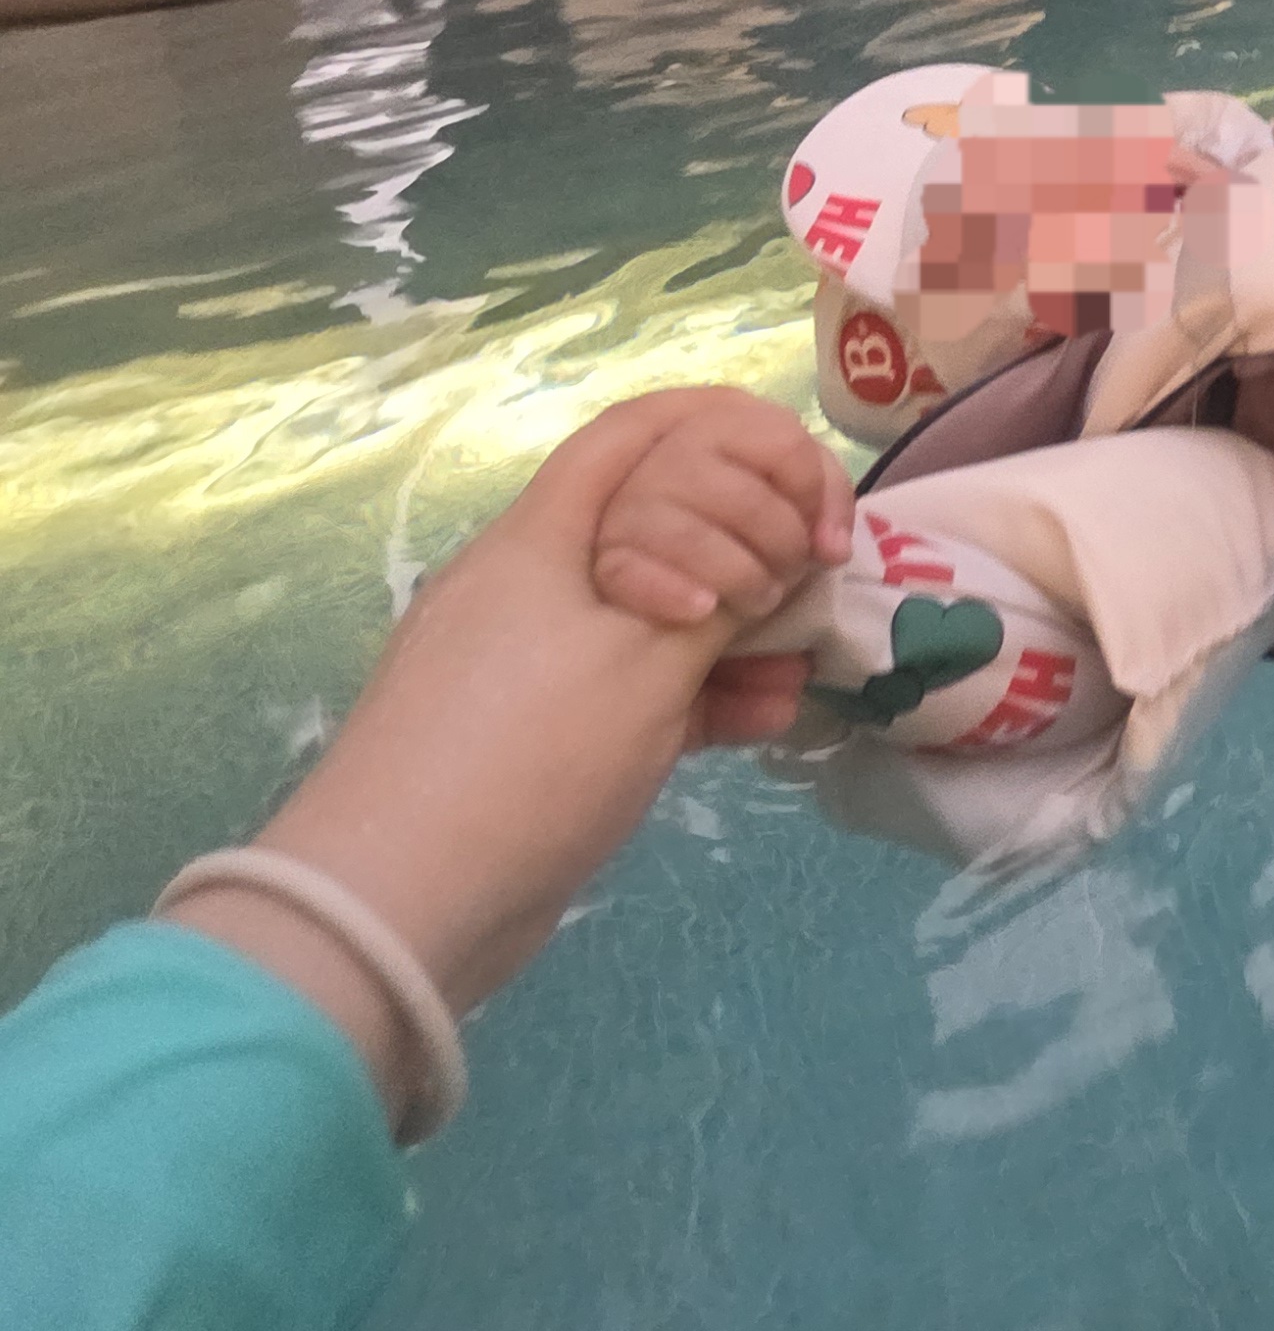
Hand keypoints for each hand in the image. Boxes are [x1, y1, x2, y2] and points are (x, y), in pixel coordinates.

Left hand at [183, 395, 852, 1103]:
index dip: (728, 428)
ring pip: (659, 612)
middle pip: (661, 519)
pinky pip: (639, 688)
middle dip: (753, 540)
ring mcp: (537, 660)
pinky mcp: (545, 735)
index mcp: (543, 535)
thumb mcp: (645, 660)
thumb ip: (724, 594)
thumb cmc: (528, 754)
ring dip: (739, 630)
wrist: (400, 903)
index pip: (639, 433)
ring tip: (801, 665)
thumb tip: (773, 562)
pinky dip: (702, 694)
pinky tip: (766, 716)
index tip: (806, 476)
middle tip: (815, 577)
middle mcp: (536, 581)